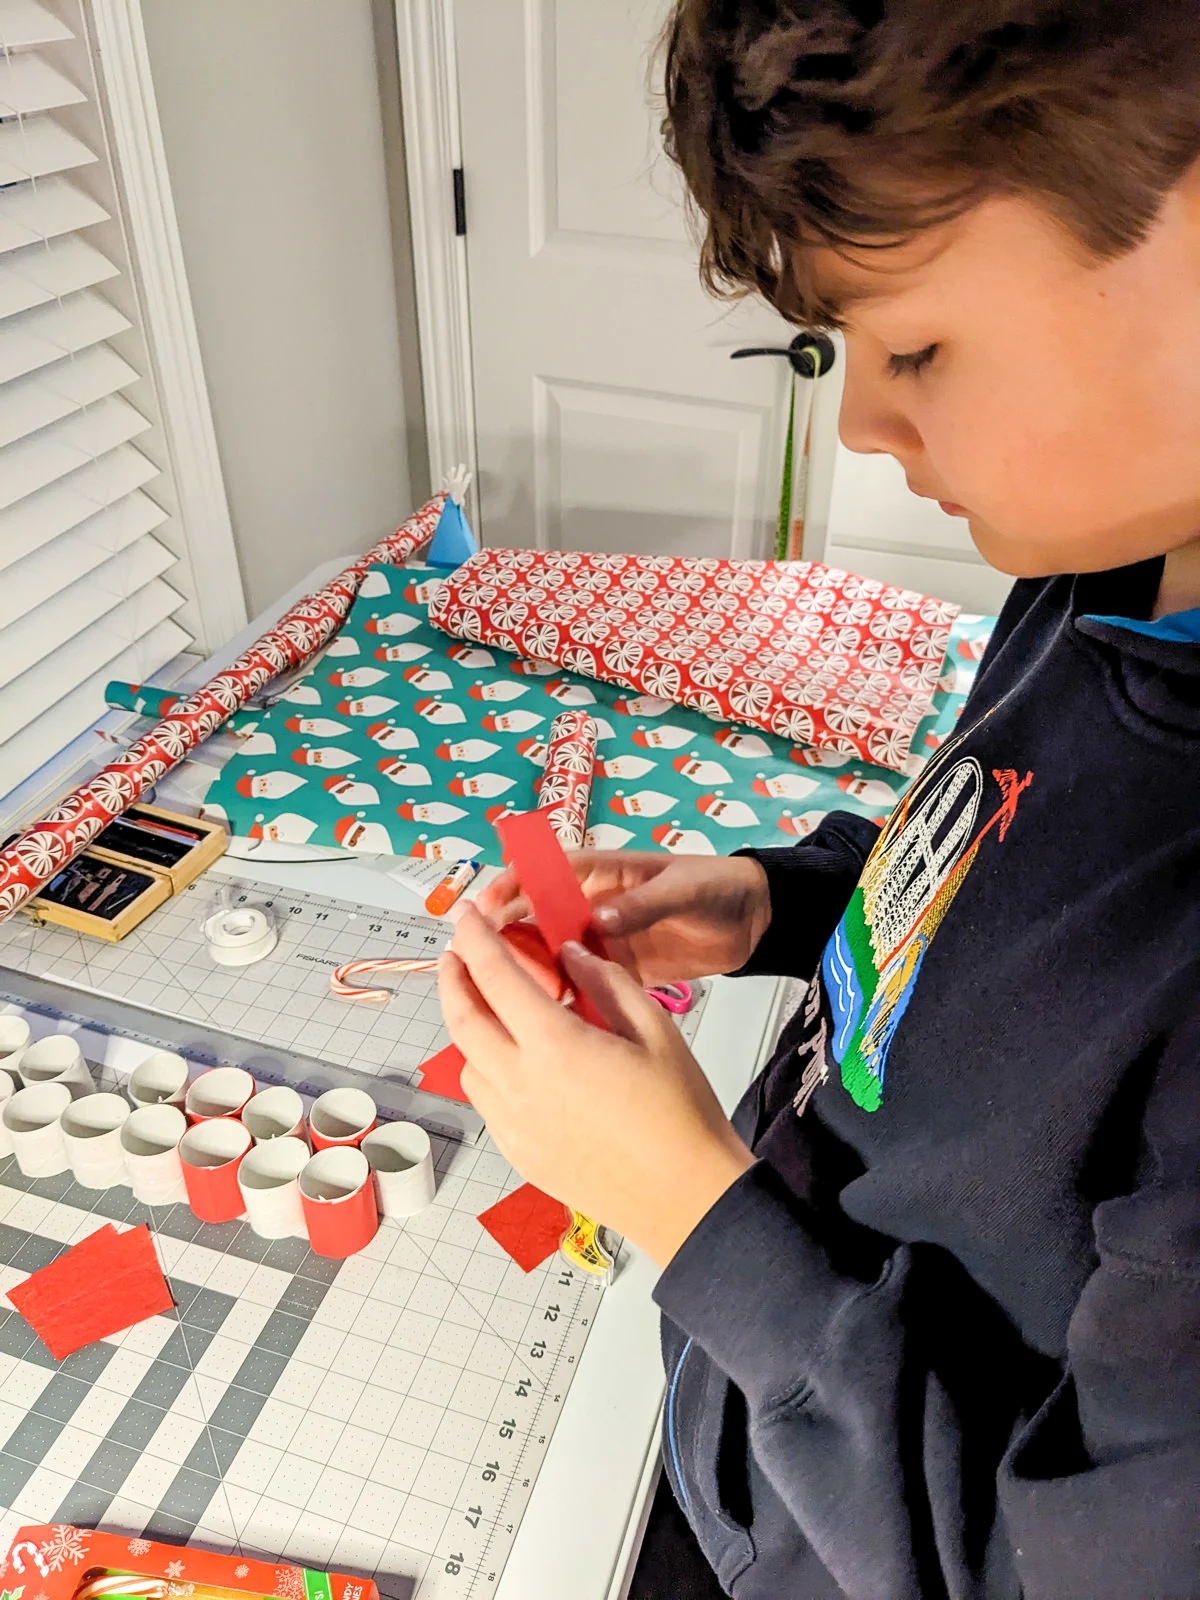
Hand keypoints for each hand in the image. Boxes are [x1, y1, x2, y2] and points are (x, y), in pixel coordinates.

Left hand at [440, 906, 753, 1266]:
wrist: (685, 1197)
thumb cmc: (680, 1113)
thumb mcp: (656, 1028)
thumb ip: (605, 981)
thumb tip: (569, 954)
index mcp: (555, 1045)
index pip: (495, 975)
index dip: (474, 939)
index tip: (466, 917)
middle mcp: (521, 1084)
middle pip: (461, 1019)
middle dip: (452, 978)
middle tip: (456, 953)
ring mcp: (514, 1124)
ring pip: (466, 1063)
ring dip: (467, 1027)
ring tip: (488, 1009)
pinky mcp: (518, 1153)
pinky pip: (484, 1101)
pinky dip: (484, 1070)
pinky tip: (512, 1063)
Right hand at [476, 850, 771, 984]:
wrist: (755, 920)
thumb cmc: (716, 887)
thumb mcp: (683, 889)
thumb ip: (643, 904)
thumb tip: (598, 920)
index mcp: (603, 873)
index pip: (545, 874)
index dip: (512, 886)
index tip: (484, 906)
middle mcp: (594, 906)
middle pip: (539, 918)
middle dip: (508, 934)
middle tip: (478, 960)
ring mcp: (605, 940)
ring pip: (556, 954)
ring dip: (532, 969)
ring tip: (506, 994)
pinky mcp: (621, 971)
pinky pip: (584, 982)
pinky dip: (565, 995)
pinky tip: (548, 1016)